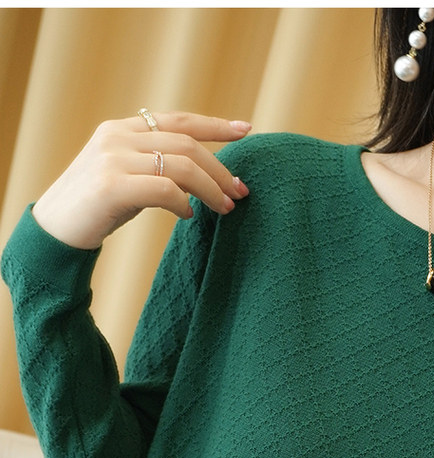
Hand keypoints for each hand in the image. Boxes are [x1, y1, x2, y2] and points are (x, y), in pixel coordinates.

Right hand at [31, 111, 251, 250]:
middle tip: (241, 191)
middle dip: (220, 168)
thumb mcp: (129, 177)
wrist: (56, 229)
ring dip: (210, 189)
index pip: (178, 120)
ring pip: (180, 166)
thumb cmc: (97, 207)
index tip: (245, 130)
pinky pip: (163, 189)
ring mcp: (113, 159)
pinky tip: (188, 215)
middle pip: (186, 144)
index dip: (214, 125)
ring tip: (225, 208)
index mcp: (123, 129)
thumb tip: (202, 176)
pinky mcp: (111, 186)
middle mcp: (118, 137)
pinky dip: (182, 202)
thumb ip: (157, 167)